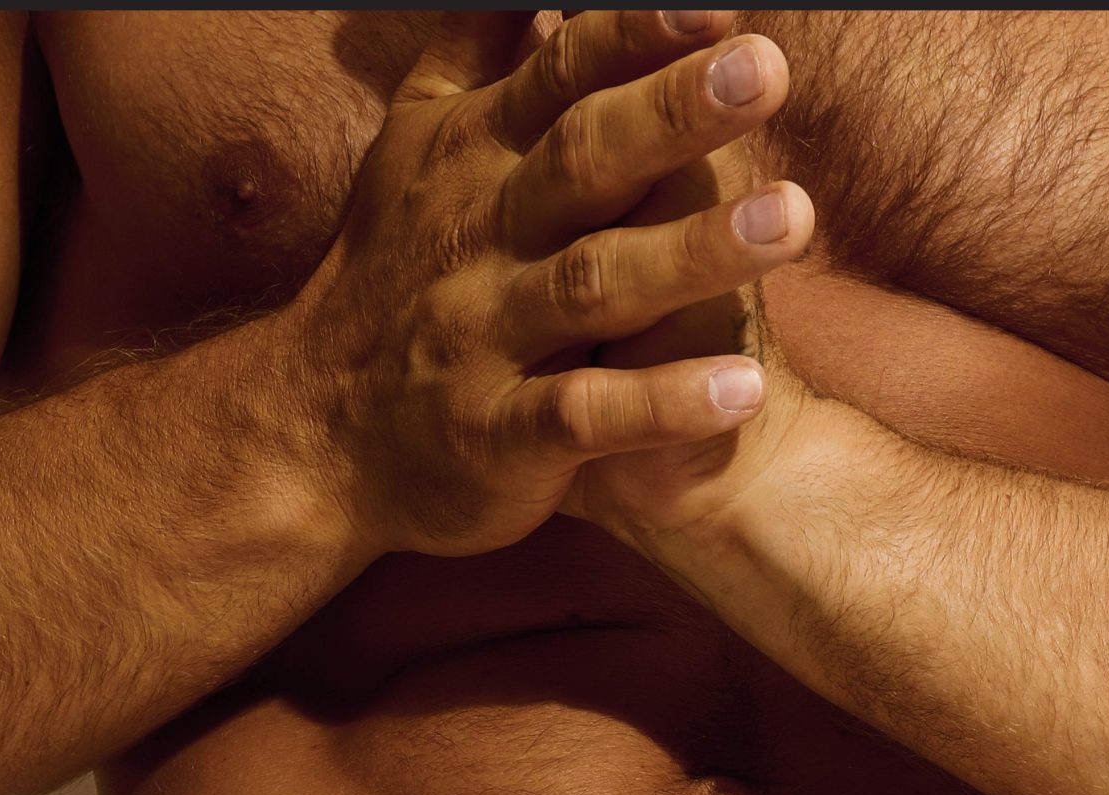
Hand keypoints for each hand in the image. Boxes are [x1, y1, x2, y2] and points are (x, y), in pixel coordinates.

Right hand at [285, 8, 811, 557]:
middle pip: (585, 161)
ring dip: (695, 253)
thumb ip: (479, 46)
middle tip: (768, 69)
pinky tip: (743, 390)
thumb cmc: (391, 276)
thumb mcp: (418, 144)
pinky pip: (586, 417)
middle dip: (674, 113)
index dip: (634, 33)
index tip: (714, 0)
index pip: (562, 77)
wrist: (313, 436)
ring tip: (795, 219)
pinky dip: (661, 406)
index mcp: (477, 158)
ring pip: (595, 284)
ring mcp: (487, 339)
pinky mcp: (498, 437)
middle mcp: (483, 237)